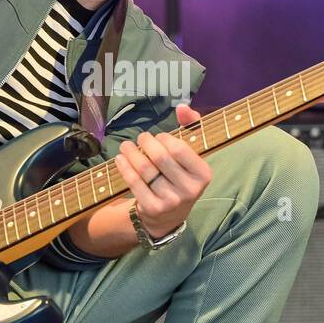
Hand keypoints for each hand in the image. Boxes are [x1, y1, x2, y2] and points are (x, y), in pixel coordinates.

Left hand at [113, 104, 211, 239]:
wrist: (169, 215)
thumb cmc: (180, 176)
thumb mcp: (191, 155)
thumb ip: (191, 126)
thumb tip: (182, 106)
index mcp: (203, 174)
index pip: (179, 149)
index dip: (164, 138)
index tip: (158, 137)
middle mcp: (189, 190)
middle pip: (160, 157)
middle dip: (146, 142)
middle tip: (141, 138)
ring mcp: (171, 201)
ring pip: (145, 169)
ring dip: (131, 152)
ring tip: (126, 146)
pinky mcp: (153, 208)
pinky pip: (134, 182)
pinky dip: (125, 167)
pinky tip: (120, 159)